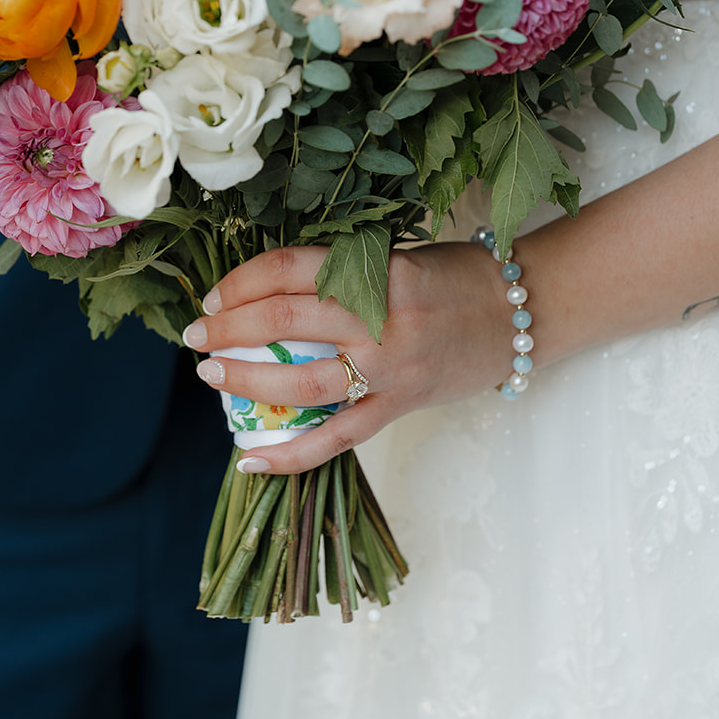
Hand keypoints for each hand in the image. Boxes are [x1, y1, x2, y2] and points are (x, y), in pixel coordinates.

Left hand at [182, 241, 512, 473]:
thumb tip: (270, 291)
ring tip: (213, 376)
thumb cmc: (457, 277)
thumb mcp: (398, 256)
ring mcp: (390, 368)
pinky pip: (337, 438)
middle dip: (228, 329)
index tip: (214, 296)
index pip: (289, 271)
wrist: (521, 313)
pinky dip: (291, 455)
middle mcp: (379, 318)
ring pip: (302, 382)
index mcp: (376, 269)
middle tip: (196, 337)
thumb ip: (343, 272)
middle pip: (284, 322)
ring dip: (247, 380)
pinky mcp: (400, 406)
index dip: (241, 282)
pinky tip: (250, 462)